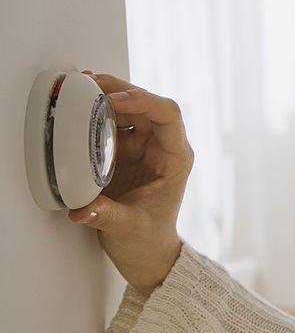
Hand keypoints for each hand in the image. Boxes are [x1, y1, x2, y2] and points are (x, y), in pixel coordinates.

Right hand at [68, 72, 193, 296]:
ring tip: (81, 86)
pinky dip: (97, 111)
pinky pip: (114, 122)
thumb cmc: (147, 238)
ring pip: (131, 109)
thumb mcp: (127, 228)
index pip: (168, 116)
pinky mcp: (126, 151)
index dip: (143, 101)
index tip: (115, 101)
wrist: (146, 250)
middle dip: (121, 89)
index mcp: (176, 159)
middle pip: (148, 104)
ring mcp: (145, 146)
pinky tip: (79, 103)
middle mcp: (163, 146)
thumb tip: (82, 209)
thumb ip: (106, 216)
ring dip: (108, 95)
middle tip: (90, 82)